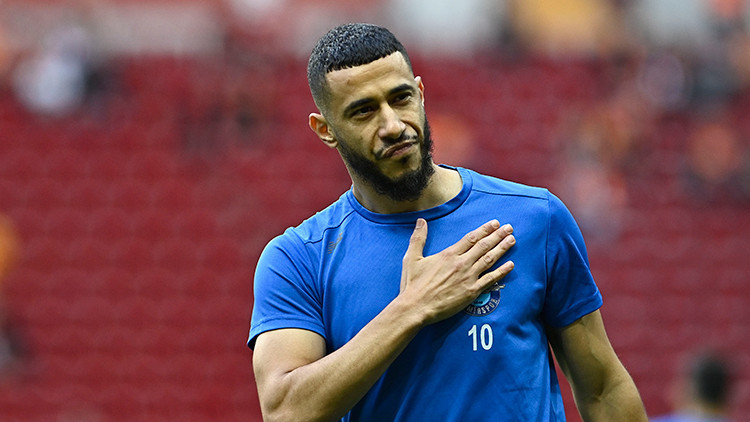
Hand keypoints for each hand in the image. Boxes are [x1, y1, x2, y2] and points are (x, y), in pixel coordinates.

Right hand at [399, 218, 514, 324]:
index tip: (494, 223)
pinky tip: (511, 265)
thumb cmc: (413, 284)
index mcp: (448, 254)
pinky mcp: (472, 292)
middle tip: (509, 228)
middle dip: (498, 235)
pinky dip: (502, 271)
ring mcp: (468, 277)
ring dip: (502, 249)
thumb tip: (421, 221)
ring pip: (489, 259)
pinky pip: (490, 279)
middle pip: (484, 246)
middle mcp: (461, 263)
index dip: (484, 230)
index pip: (471, 238)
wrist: (416, 307)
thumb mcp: (411, 258)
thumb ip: (418, 238)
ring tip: (512, 240)